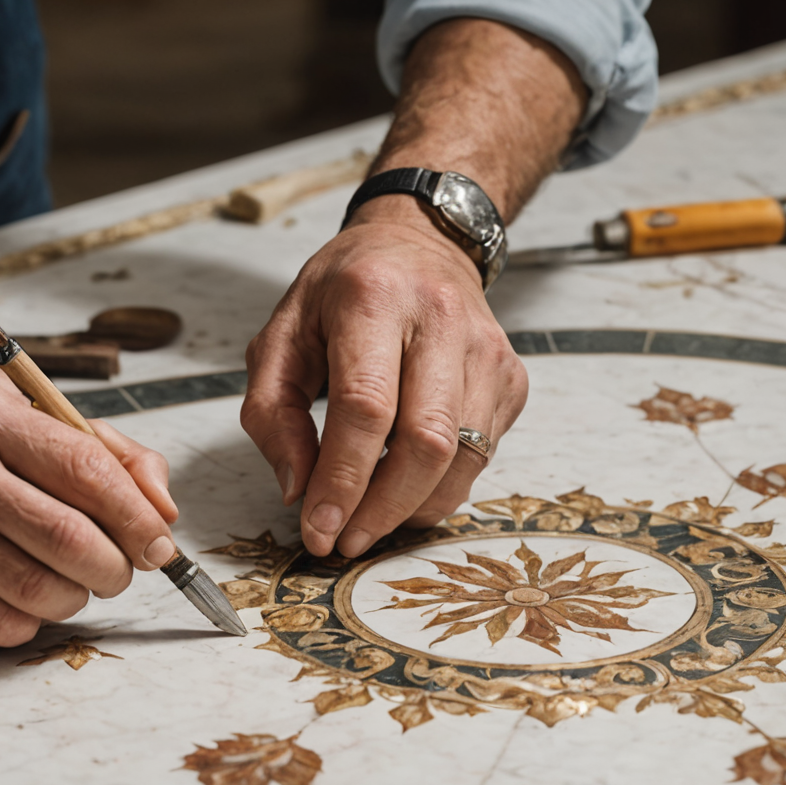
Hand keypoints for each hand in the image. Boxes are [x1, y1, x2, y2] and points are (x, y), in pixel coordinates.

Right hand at [0, 361, 179, 648]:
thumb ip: (89, 444)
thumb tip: (160, 505)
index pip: (87, 473)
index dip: (138, 519)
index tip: (158, 544)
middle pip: (66, 544)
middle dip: (114, 570)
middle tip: (117, 571)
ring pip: (29, 597)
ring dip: (70, 601)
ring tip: (67, 584)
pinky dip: (18, 623)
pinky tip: (12, 597)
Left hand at [242, 195, 527, 557]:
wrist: (418, 244)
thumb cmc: (344, 292)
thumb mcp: (280, 336)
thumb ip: (273, 414)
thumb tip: (298, 490)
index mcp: (372, 297)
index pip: (366, 407)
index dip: (343, 481)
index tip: (319, 530)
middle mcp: (440, 318)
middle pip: (425, 442)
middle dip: (382, 509)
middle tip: (346, 540)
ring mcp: (487, 349)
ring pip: (461, 459)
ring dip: (412, 507)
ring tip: (370, 518)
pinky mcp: (512, 377)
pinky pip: (481, 456)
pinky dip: (440, 487)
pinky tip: (405, 483)